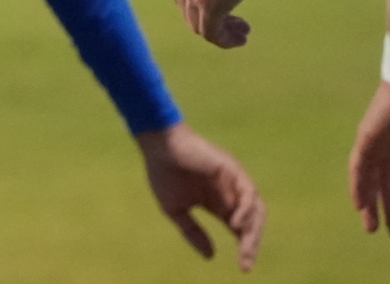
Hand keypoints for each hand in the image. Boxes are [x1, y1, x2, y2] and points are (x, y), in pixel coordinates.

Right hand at [137, 123, 264, 270]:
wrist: (159, 147)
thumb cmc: (163, 174)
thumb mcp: (176, 210)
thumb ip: (193, 232)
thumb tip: (210, 257)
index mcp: (218, 204)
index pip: (239, 229)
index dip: (244, 248)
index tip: (243, 268)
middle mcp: (230, 194)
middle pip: (251, 223)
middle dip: (251, 244)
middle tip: (245, 263)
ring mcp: (234, 182)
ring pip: (255, 210)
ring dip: (252, 230)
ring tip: (244, 247)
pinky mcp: (233, 170)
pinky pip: (249, 193)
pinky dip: (246, 210)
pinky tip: (235, 224)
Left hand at [169, 0, 279, 47]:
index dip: (201, 0)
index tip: (227, 1)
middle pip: (188, 8)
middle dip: (212, 17)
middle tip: (237, 21)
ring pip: (198, 24)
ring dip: (220, 31)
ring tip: (241, 31)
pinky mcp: (208, 5)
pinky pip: (211, 33)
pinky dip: (224, 40)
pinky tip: (240, 39)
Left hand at [352, 81, 389, 230]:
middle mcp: (385, 147)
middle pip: (380, 183)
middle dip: (381, 206)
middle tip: (378, 231)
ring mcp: (374, 141)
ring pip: (367, 178)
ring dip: (367, 203)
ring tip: (369, 226)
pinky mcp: (366, 136)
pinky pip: (358, 165)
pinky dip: (358, 185)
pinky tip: (358, 205)